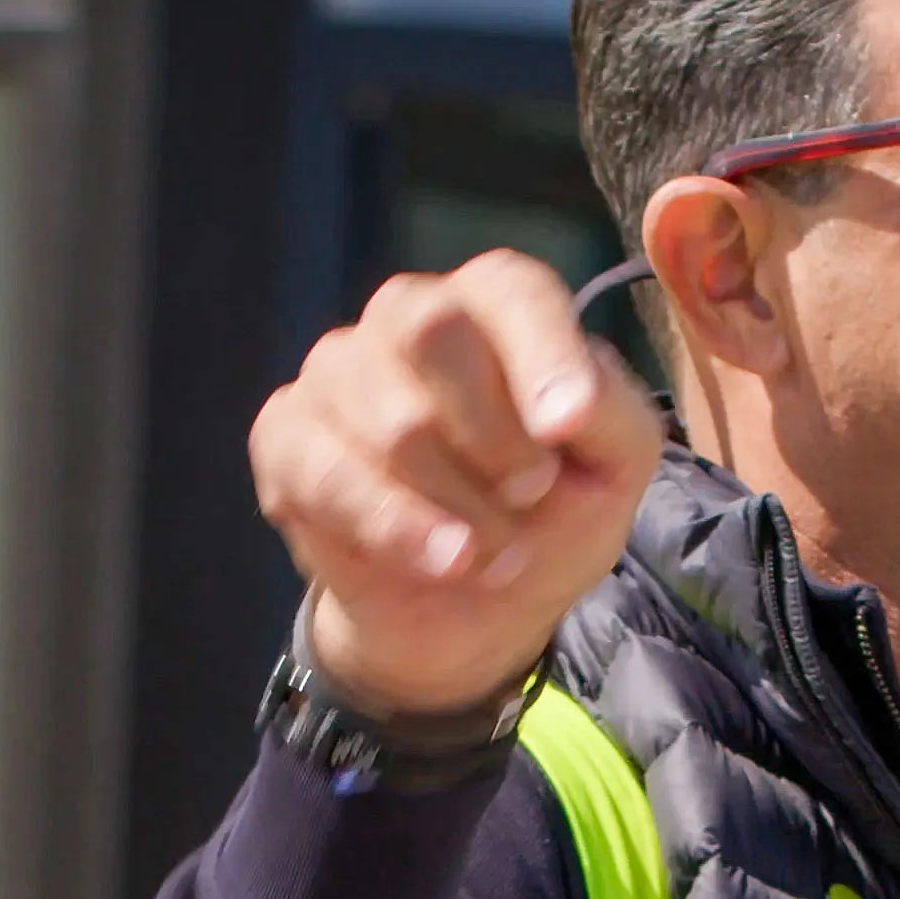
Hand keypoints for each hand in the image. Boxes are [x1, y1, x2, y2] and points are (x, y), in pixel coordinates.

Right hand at [250, 250, 662, 715]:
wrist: (476, 609)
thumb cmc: (554, 514)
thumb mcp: (615, 469)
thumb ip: (612, 417)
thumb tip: (569, 407)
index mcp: (497, 304)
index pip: (510, 288)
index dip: (541, 353)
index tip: (568, 428)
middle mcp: (409, 316)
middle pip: (428, 329)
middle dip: (490, 434)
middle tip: (530, 495)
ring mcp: (336, 370)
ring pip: (386, 419)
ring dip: (458, 505)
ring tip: (495, 552)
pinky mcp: (285, 435)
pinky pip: (325, 472)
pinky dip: (395, 528)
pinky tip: (441, 562)